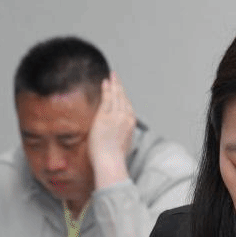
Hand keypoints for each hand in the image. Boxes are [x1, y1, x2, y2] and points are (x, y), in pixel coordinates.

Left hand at [89, 72, 135, 188]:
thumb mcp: (124, 144)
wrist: (110, 160)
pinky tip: (105, 82)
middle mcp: (126, 117)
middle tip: (116, 77)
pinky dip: (107, 89)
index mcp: (130, 124)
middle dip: (119, 86)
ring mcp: (116, 116)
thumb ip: (123, 135)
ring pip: (116, 96)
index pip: (128, 106)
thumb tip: (120, 134)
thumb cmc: (114, 157)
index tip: (121, 91)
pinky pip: (107, 98)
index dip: (124, 97)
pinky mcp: (105, 116)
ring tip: (112, 76)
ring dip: (114, 84)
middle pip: (123, 98)